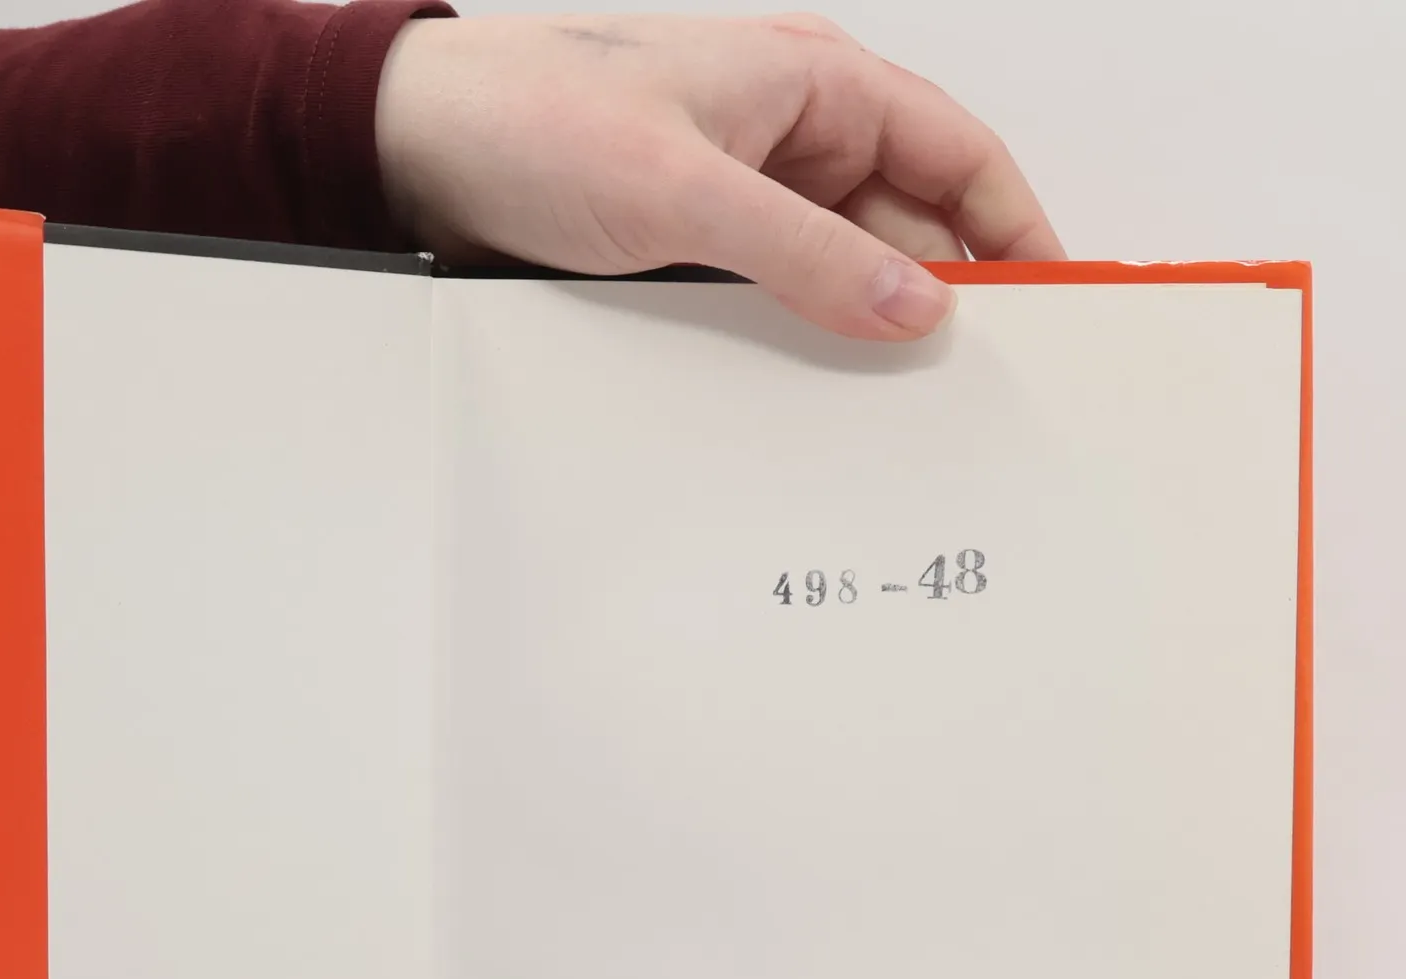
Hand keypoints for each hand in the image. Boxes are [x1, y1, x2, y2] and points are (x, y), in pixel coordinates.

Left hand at [377, 10, 1061, 339]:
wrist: (419, 153)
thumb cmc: (534, 120)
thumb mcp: (684, 191)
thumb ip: (804, 253)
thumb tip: (909, 303)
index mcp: (811, 85)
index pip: (956, 154)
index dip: (1013, 226)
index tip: (1052, 298)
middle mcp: (788, 136)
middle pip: (905, 222)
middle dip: (940, 292)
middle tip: (973, 382)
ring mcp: (742, 197)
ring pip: (840, 267)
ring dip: (863, 323)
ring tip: (897, 399)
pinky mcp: (694, 250)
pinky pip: (775, 298)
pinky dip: (799, 338)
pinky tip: (810, 388)